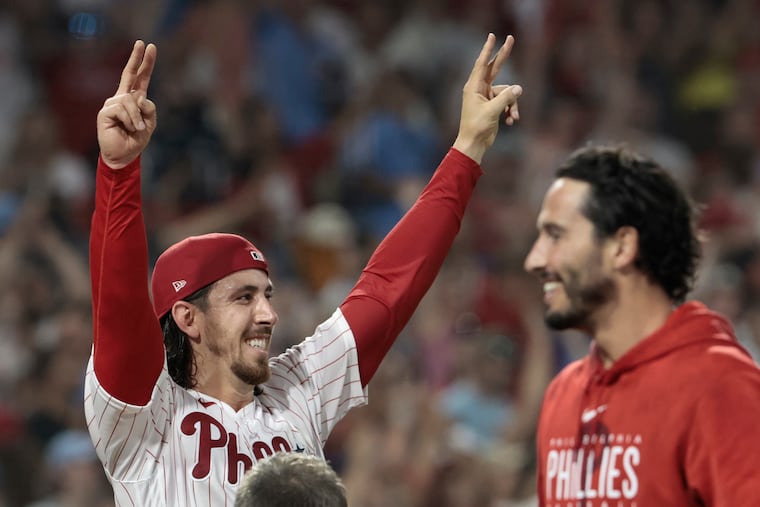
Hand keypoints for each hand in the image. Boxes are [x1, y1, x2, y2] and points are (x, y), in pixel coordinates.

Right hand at [97, 40, 156, 168]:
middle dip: (137, 58)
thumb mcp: (150, 124)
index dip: (145, 63)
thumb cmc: (136, 140)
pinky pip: (123, 108)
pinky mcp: (105, 111)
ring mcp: (112, 103)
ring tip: (136, 129)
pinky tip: (127, 128)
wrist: (123, 155)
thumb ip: (149, 109)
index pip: (140, 78)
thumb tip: (139, 97)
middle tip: (143, 43)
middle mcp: (122, 98)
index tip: (150, 47)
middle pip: (130, 74)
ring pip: (131, 100)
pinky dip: (130, 120)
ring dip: (138, 117)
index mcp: (135, 99)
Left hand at [453, 34, 521, 163]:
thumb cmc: (477, 127)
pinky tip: (511, 122)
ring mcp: (487, 97)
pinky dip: (511, 111)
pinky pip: (507, 102)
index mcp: (474, 87)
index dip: (488, 49)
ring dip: (512, 105)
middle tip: (511, 38)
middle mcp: (479, 89)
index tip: (492, 36)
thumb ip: (506, 98)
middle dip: (503, 56)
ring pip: (507, 92)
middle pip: (494, 68)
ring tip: (513, 117)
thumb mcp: (492, 111)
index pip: (482, 64)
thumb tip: (519, 88)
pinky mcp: (493, 106)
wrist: (474, 144)